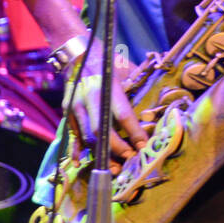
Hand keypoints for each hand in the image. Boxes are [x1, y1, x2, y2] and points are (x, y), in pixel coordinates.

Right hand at [66, 43, 147, 171]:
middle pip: (102, 130)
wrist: (79, 56)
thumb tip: (156, 106)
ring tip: (114, 166)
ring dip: (101, 153)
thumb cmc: (109, 65)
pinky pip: (72, 135)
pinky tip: (82, 163)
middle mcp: (90, 97)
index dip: (133, 131)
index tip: (143, 144)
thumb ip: (138, 87)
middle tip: (130, 158)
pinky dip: (76, 151)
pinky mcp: (67, 112)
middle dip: (117, 147)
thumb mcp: (126, 70)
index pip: (122, 113)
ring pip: (87, 136)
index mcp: (108, 86)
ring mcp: (76, 106)